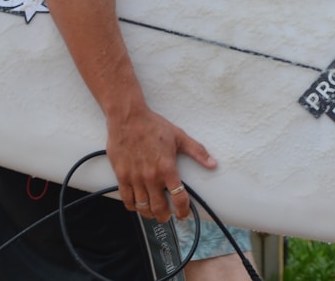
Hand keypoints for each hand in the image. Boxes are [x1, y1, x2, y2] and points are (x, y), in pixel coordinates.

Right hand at [108, 105, 214, 222]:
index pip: (179, 198)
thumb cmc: (153, 126)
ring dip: (149, 214)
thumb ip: (197, 151)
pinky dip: (133, 207)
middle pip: (159, 208)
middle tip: (167, 216)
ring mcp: (135, 177)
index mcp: (167, 168)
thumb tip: (213, 164)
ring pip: (143, 207)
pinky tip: (137, 205)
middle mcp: (151, 176)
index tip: (183, 214)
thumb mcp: (179, 136)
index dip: (183, 211)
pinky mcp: (122, 175)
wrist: (128, 117)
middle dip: (165, 217)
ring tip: (153, 212)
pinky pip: (127, 199)